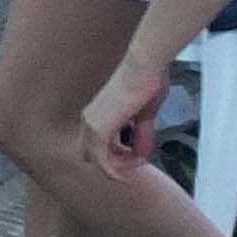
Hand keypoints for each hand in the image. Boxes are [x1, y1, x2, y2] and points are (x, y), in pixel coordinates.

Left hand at [81, 47, 170, 177]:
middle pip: (95, 156)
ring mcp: (91, 126)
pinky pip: (103, 162)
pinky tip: (132, 168)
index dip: (118, 156)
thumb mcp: (145, 113)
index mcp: (97, 115)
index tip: (138, 156)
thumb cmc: (147, 81)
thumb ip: (141, 133)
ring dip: (122, 166)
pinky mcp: (98, 130)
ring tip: (141, 161)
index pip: (99, 146)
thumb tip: (141, 153)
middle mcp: (89, 121)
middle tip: (139, 162)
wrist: (143, 66)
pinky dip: (117, 169)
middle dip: (118, 164)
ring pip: (100, 161)